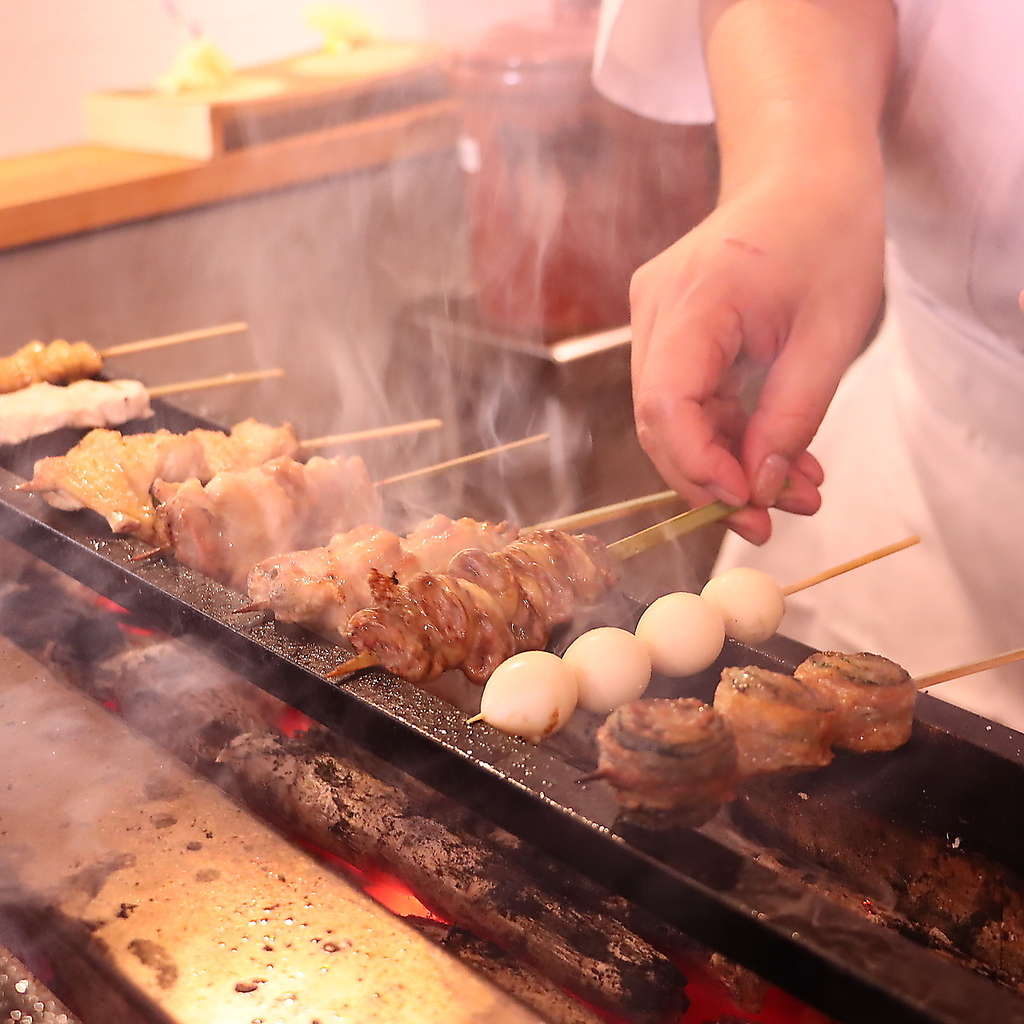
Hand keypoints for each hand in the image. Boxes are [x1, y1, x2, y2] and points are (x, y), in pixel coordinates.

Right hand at [629, 171, 883, 543]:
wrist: (803, 173)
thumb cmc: (828, 233)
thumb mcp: (831, 334)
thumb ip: (792, 418)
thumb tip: (757, 490)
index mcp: (695, 295)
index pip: (665, 404)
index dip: (698, 466)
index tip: (748, 503)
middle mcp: (655, 308)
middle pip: (658, 420)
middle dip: (710, 480)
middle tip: (768, 522)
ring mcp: (653, 317)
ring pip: (670, 417)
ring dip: (723, 463)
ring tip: (790, 491)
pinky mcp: (666, 328)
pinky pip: (684, 398)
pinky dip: (724, 434)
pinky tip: (773, 457)